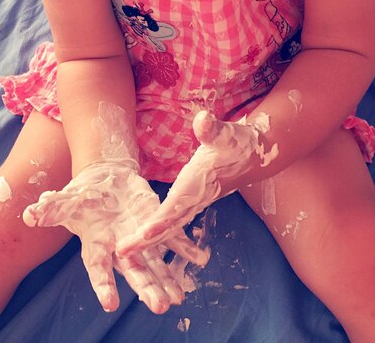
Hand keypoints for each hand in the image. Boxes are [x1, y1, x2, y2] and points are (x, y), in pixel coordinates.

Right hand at [22, 159, 209, 313]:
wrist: (104, 181)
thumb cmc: (82, 195)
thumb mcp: (66, 200)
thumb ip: (51, 208)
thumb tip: (29, 214)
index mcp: (97, 244)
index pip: (99, 269)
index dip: (103, 285)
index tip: (110, 304)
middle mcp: (120, 248)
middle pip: (134, 271)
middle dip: (147, 288)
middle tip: (160, 306)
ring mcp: (139, 238)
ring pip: (155, 261)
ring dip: (168, 278)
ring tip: (180, 297)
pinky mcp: (153, 223)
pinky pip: (171, 237)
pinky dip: (184, 247)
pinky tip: (199, 258)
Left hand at [118, 110, 268, 254]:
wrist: (253, 157)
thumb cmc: (238, 144)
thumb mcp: (227, 134)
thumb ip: (214, 130)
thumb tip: (203, 121)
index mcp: (198, 184)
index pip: (177, 206)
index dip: (161, 220)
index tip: (143, 233)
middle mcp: (195, 198)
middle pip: (168, 224)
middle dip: (146, 240)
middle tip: (121, 253)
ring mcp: (193, 203)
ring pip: (168, 227)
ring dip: (147, 240)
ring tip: (123, 252)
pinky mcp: (191, 202)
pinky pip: (171, 222)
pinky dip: (156, 232)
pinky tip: (140, 240)